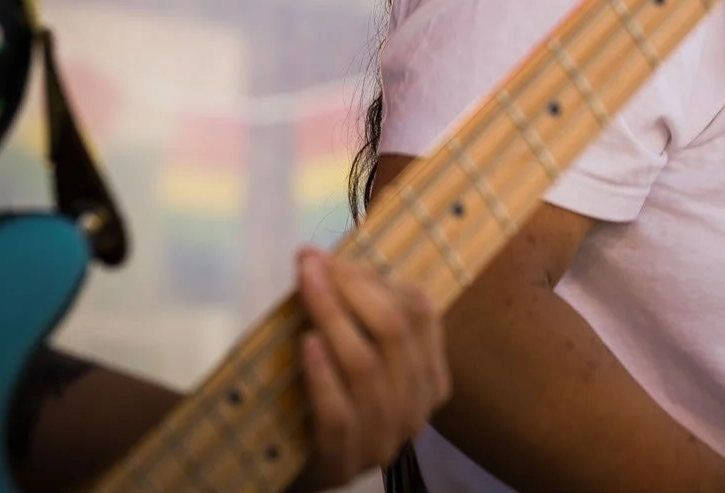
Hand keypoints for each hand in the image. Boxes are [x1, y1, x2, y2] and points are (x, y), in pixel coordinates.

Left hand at [291, 247, 451, 489]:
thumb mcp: (353, 354)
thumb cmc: (326, 399)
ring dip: (333, 318)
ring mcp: (383, 441)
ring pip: (366, 368)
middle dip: (352, 289)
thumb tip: (324, 257)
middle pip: (395, 334)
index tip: (333, 255)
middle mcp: (417, 410)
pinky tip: (306, 343)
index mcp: (431, 378)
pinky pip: (339, 414)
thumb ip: (355, 317)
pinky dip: (323, 375)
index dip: (378, 277)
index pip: (422, 314)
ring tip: (306, 288)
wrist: (293, 468)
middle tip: (313, 263)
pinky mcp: (342, 464)